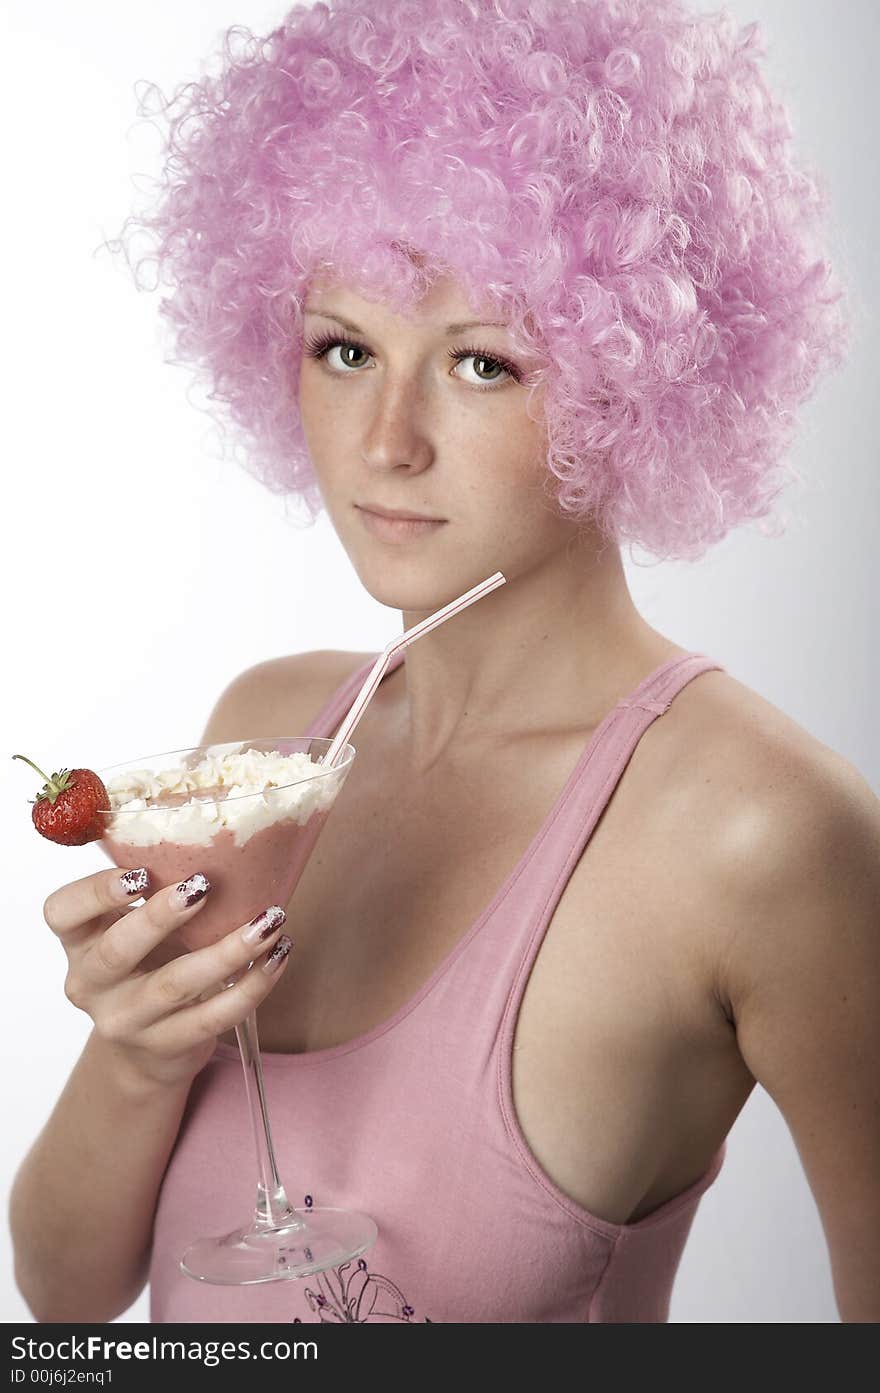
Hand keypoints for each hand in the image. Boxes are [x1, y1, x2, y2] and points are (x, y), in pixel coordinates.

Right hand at [42, 868, 290, 1088]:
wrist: (150, 1047)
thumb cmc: (150, 963)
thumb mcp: (136, 926)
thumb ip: (156, 887)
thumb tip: (217, 832)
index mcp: (79, 940)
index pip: (61, 913)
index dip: (95, 892)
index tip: (141, 872)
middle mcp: (90, 983)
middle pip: (116, 951)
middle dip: (161, 917)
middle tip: (205, 886)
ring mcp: (125, 1020)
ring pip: (173, 985)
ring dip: (227, 950)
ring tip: (268, 922)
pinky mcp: (164, 1047)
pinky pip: (211, 1018)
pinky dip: (251, 987)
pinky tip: (277, 958)